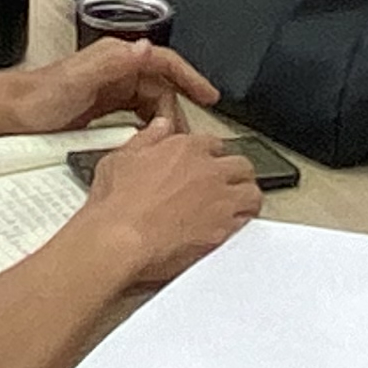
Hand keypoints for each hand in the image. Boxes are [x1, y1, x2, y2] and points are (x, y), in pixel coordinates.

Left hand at [0, 38, 217, 133]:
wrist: (13, 115)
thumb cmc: (40, 98)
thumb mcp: (78, 79)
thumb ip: (112, 63)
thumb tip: (145, 49)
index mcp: (117, 58)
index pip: (165, 63)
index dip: (191, 77)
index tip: (209, 96)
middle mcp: (117, 70)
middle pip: (162, 89)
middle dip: (177, 113)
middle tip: (184, 140)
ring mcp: (112, 89)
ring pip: (152, 105)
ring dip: (163, 124)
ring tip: (171, 147)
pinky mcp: (104, 109)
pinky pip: (137, 118)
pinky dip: (147, 131)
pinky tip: (149, 147)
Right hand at [75, 110, 263, 286]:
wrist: (119, 239)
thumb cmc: (116, 204)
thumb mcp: (121, 157)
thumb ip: (148, 138)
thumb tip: (160, 128)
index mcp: (186, 148)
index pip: (214, 144)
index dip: (210, 156)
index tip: (206, 165)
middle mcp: (208, 170)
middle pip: (241, 166)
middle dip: (235, 174)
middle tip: (228, 185)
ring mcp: (220, 201)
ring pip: (252, 193)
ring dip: (245, 198)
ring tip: (238, 206)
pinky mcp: (223, 230)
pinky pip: (247, 223)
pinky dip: (242, 224)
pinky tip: (232, 228)